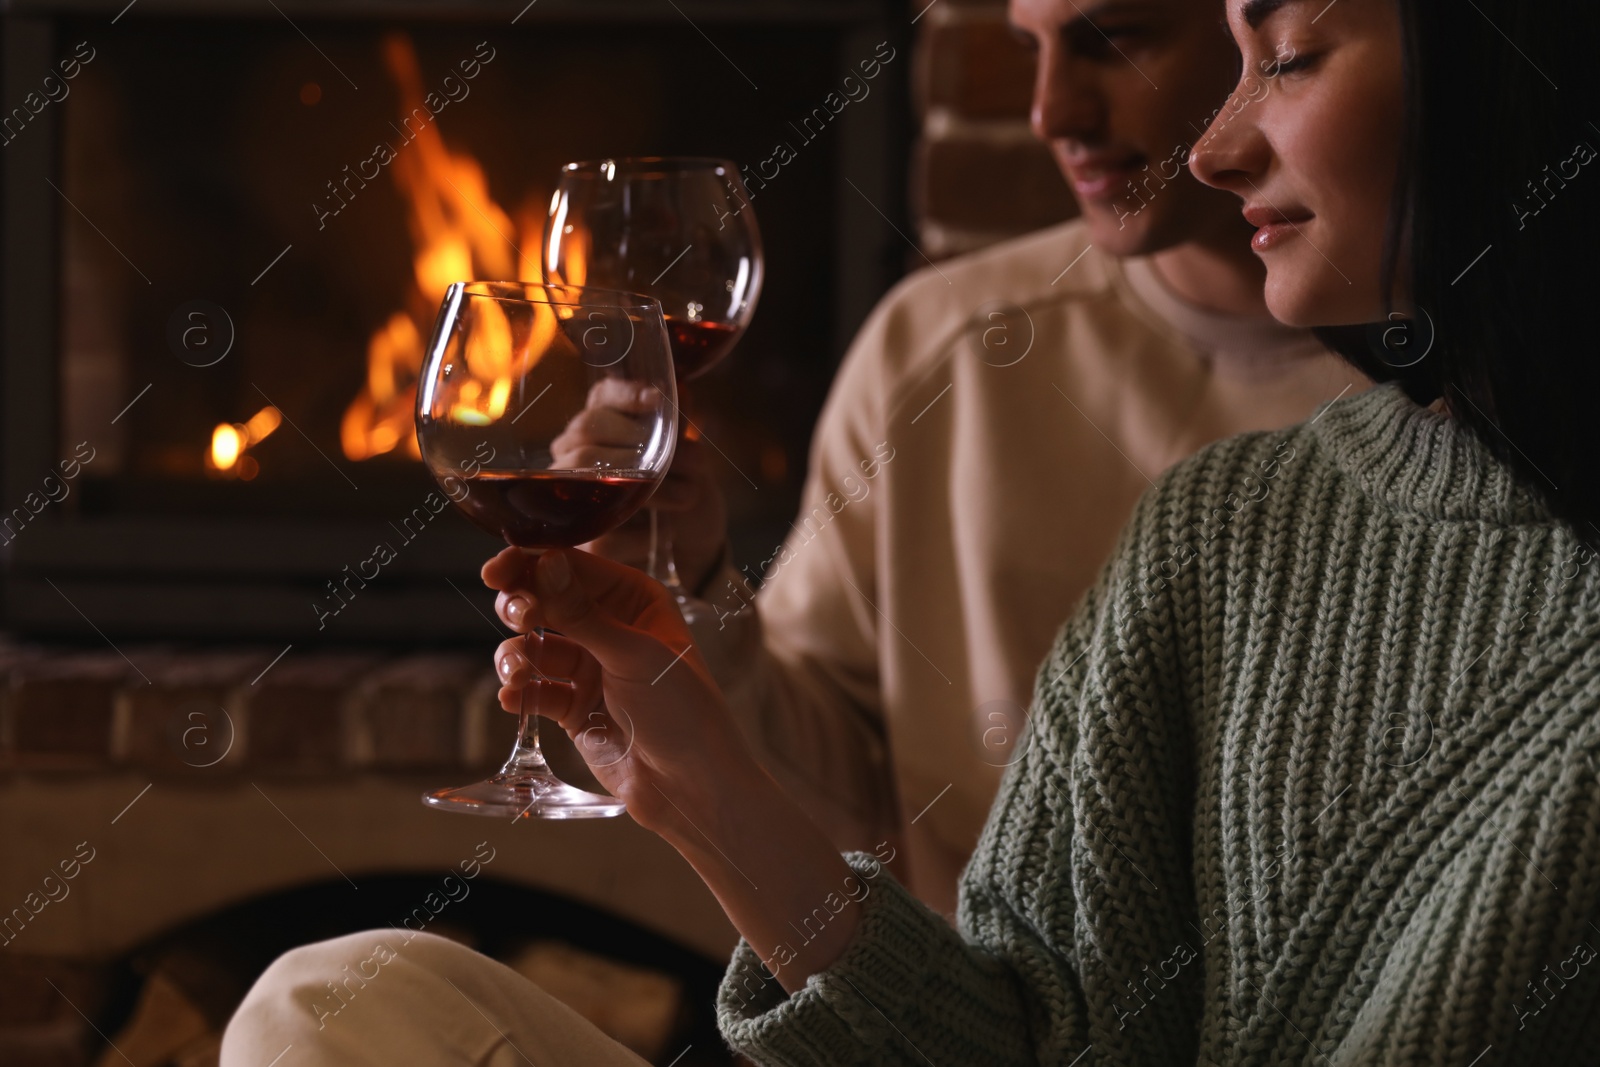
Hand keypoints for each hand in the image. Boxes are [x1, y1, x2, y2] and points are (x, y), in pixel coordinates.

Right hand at [482, 547, 756, 835]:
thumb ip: (581, 612)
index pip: (572, 567)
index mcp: (635, 599)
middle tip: (519, 620)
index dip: (531, 564)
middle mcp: (610, 627)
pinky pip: (535, 690)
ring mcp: (591, 667)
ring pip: (533, 647)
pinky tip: (513, 700)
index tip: (496, 572)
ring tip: (517, 673)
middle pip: (545, 601)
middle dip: (522, 608)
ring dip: (516, 656)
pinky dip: (520, 693)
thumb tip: (545, 562)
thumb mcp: (632, 655)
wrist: (690, 786)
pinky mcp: (574, 707)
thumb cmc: (682, 710)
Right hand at [551, 380, 727, 591]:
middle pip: (585, 430)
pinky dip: (643, 531)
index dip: (624, 393)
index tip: (657, 399)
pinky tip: (667, 529)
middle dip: (636, 440)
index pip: (602, 395)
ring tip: (688, 494)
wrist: (693, 546)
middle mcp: (576, 456)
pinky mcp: (585, 542)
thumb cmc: (685, 492)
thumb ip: (682, 429)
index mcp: (604, 426)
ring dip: (647, 485)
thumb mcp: (691, 457)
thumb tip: (681, 396)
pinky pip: (606, 534)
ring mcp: (573, 499)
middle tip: (680, 459)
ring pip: (589, 478)